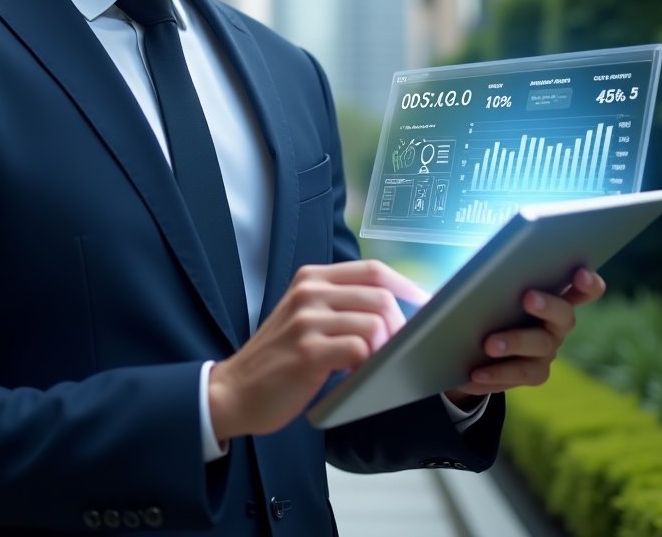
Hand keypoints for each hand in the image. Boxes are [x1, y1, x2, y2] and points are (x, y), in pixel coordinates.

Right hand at [208, 260, 429, 440]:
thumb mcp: (304, 318)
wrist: (234, 391)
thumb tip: (394, 310)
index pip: (373, 270)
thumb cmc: (278, 360)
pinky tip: (359, 375)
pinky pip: (360, 348)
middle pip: (380, 294)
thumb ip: (339, 306)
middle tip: (403, 348)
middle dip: (403, 323)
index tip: (427, 305)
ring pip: (375, 321)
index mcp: (311, 278)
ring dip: (387, 347)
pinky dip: (370, 364)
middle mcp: (309, 292)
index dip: (407, 286)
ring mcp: (306, 320)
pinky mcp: (307, 351)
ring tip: (377, 364)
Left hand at [445, 268, 605, 404]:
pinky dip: (495, 374)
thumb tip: (476, 259)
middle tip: (527, 296)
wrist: (474, 342)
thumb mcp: (489, 282)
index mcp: (553, 294)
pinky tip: (473, 372)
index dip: (588, 281)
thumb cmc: (486, 298)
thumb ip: (495, 272)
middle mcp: (557, 324)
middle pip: (565, 316)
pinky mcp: (531, 374)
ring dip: (515, 342)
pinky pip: (517, 376)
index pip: (583, 288)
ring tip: (489, 343)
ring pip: (540, 348)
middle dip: (548, 304)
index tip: (579, 272)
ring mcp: (547, 351)